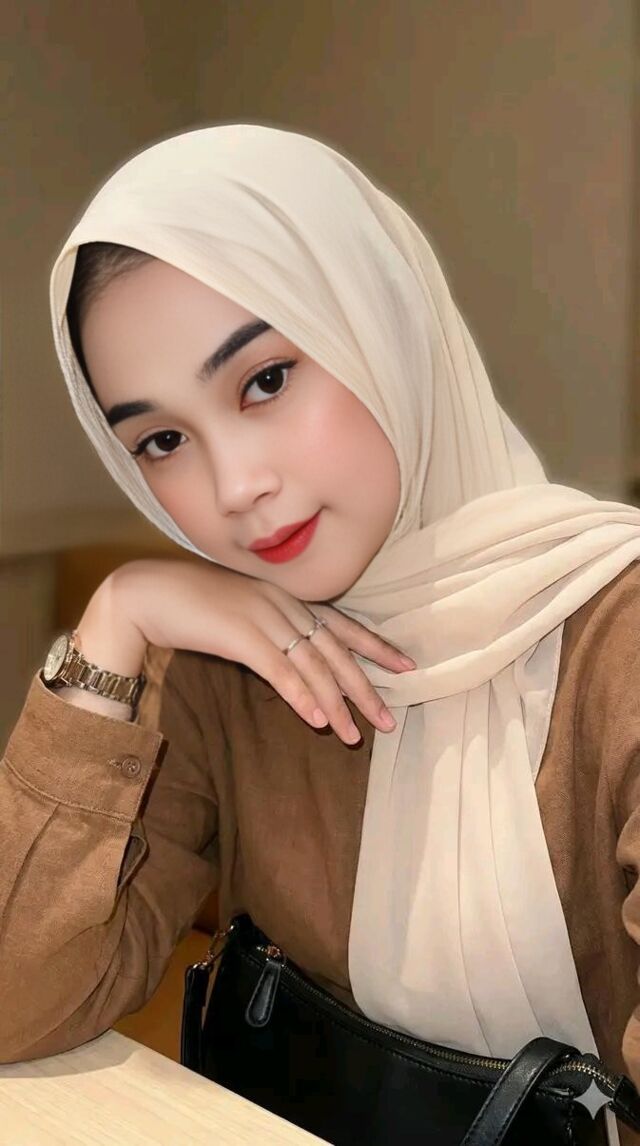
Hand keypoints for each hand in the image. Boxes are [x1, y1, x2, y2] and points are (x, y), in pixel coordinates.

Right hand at [109, 559, 413, 744]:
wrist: (145, 594)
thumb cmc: (189, 607)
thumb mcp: (240, 617)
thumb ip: (269, 633)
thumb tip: (294, 664)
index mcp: (285, 598)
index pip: (341, 624)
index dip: (375, 646)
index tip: (406, 665)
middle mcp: (282, 604)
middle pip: (334, 649)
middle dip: (364, 686)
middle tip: (387, 719)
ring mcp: (262, 617)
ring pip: (312, 664)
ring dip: (335, 703)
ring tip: (353, 735)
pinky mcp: (240, 635)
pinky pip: (278, 670)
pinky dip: (300, 696)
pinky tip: (316, 720)